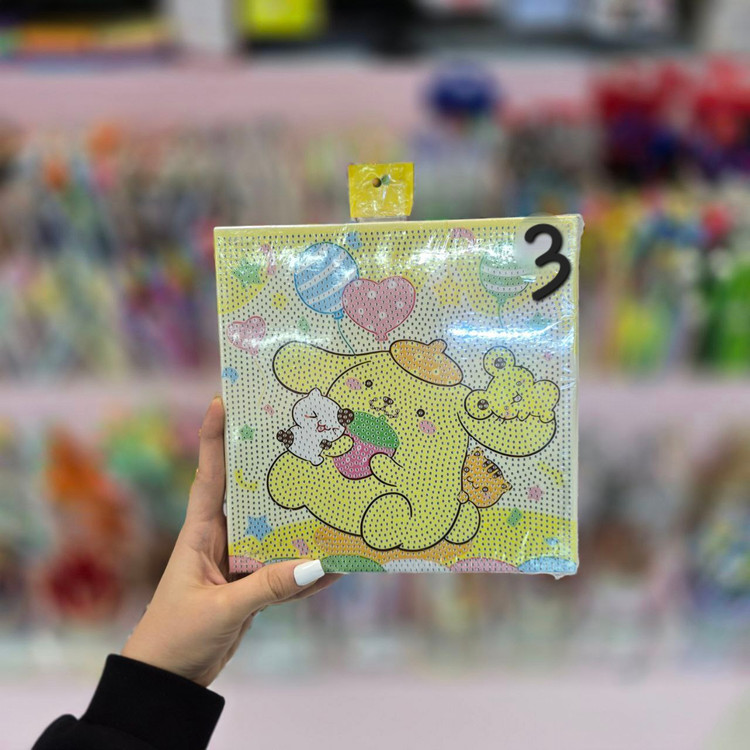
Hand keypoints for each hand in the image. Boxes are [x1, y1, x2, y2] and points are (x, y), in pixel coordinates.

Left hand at [122, 397, 338, 686]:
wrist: (167, 684)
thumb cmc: (174, 638)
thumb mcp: (220, 610)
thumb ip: (268, 588)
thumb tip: (320, 564)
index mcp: (199, 533)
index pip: (208, 475)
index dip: (214, 438)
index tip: (223, 401)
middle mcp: (219, 539)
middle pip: (249, 493)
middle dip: (271, 465)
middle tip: (300, 435)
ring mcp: (237, 562)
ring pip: (273, 529)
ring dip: (298, 516)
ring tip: (331, 491)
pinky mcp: (250, 588)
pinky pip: (284, 568)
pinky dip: (308, 567)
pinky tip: (337, 561)